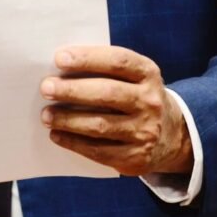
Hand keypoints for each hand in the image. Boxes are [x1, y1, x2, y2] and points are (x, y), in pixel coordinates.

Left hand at [40, 45, 192, 176]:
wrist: (170, 135)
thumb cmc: (136, 95)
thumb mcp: (133, 76)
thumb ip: (105, 68)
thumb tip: (60, 68)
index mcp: (148, 73)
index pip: (118, 61)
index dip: (88, 58)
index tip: (59, 58)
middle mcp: (150, 102)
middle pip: (107, 94)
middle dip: (72, 90)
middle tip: (46, 87)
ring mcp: (145, 132)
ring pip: (101, 125)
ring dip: (68, 120)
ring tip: (46, 115)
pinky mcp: (135, 158)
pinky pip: (99, 151)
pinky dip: (74, 143)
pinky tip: (57, 135)